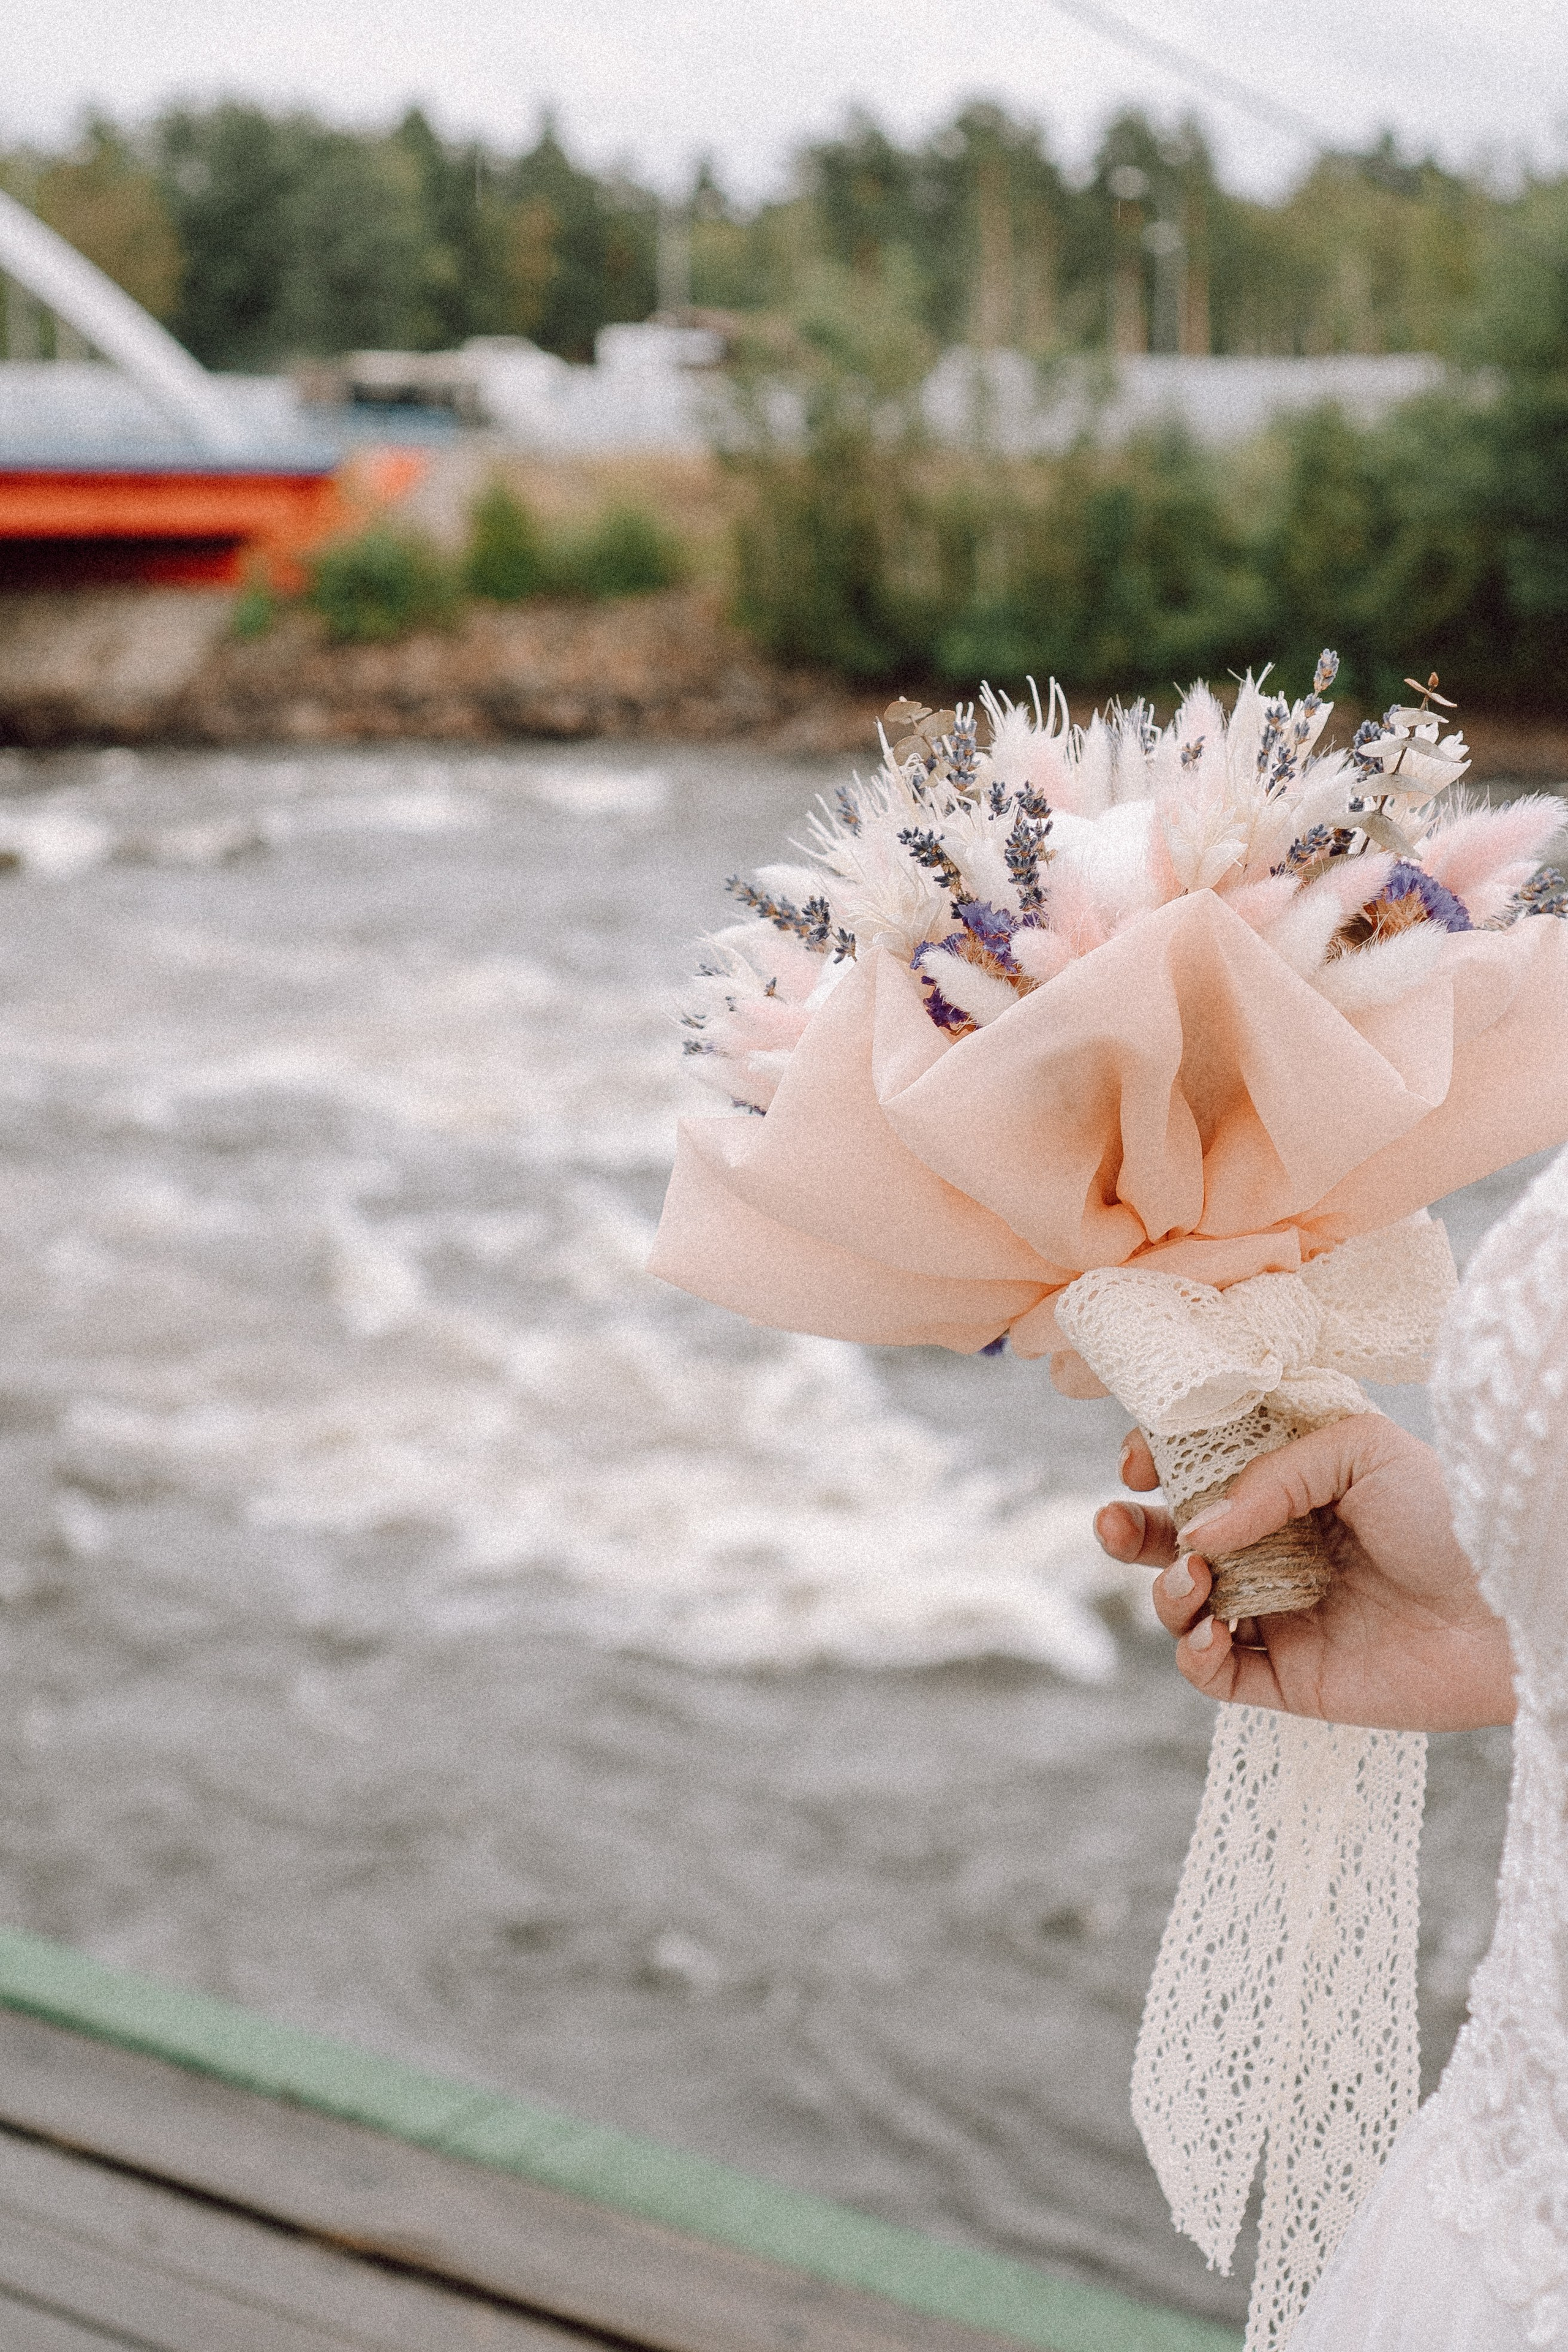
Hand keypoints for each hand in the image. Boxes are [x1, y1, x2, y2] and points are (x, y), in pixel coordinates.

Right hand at [1095, 1414, 1515, 1731]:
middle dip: (1129, 1530)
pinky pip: (1216, 1674)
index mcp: (1291, 1488)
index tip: (1138, 1463)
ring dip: (1167, 1593)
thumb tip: (1198, 1529)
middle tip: (1110, 1521)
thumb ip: (1269, 1476)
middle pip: (1175, 1542)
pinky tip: (1212, 1633)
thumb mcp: (1359, 1450)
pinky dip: (1196, 1655)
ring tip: (1195, 1581)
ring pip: (1184, 1608)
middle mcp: (1278, 1550)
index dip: (1157, 1465)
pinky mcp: (1291, 1679)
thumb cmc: (1449, 1517)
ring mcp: (1281, 1615)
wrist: (1509, 1611)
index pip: (1201, 1474)